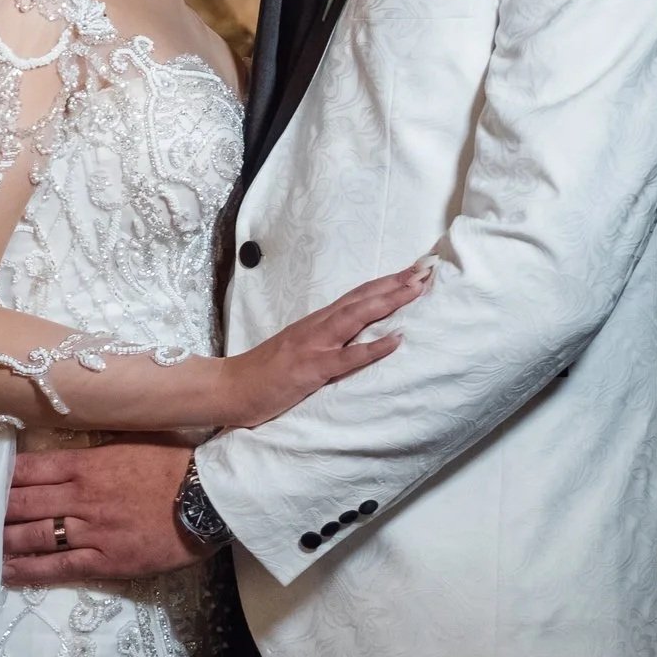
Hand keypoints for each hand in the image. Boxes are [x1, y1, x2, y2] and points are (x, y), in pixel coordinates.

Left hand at [0, 436, 202, 585]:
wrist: (209, 498)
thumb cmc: (174, 463)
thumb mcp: (129, 440)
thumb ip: (94, 447)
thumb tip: (66, 448)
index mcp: (85, 463)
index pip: (29, 469)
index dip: (1, 478)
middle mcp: (80, 495)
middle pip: (23, 502)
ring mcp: (91, 529)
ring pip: (34, 535)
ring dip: (3, 540)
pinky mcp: (106, 560)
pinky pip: (59, 566)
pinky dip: (29, 570)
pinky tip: (6, 572)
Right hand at [224, 261, 431, 428]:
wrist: (231, 387)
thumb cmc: (265, 373)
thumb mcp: (299, 349)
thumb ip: (324, 340)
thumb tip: (354, 337)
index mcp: (317, 322)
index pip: (357, 296)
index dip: (386, 282)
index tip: (413, 271)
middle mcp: (317, 326)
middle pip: (362, 298)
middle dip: (395, 283)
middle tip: (425, 268)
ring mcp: (314, 346)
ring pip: (357, 317)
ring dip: (389, 302)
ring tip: (416, 289)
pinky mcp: (312, 369)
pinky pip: (348, 357)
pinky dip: (374, 348)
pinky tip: (396, 339)